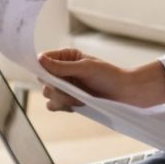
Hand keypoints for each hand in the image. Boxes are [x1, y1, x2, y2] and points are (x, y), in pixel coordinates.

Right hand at [38, 48, 164, 111]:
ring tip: (80, 99)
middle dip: (56, 89)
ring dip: (62, 99)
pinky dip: (64, 106)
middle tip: (73, 91)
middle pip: (43, 81)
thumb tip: (40, 59)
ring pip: (47, 95)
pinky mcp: (68, 99)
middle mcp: (62, 71)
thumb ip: (62, 66)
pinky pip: (54, 105)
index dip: (42, 69)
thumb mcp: (86, 68)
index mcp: (66, 57)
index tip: (51, 77)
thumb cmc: (110, 75)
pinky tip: (78, 104)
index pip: (43, 61)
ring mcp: (64, 86)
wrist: (125, 92)